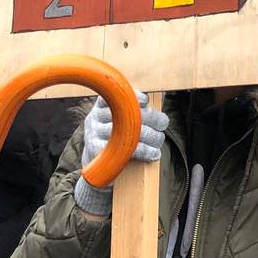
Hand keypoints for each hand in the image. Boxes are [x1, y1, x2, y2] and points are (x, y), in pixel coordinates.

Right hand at [73, 91, 168, 216]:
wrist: (96, 166)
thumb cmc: (115, 136)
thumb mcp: (119, 118)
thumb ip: (137, 105)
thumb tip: (163, 92)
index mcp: (101, 104)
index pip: (117, 94)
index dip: (134, 96)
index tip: (146, 101)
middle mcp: (95, 116)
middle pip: (129, 113)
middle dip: (152, 118)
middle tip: (163, 124)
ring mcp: (93, 133)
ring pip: (130, 132)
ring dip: (152, 136)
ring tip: (159, 139)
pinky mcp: (97, 151)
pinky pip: (125, 150)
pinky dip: (145, 151)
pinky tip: (154, 153)